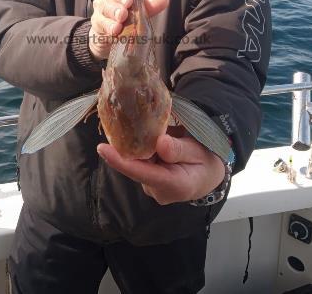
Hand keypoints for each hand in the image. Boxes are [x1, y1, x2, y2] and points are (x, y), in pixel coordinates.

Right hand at [89, 0, 167, 60]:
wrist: (110, 38)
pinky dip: (108, 29)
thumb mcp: (138, 12)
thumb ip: (149, 6)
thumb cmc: (125, 20)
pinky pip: (100, 27)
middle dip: (115, 7)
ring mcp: (98, 15)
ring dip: (111, 20)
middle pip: (106, 1)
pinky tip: (114, 33)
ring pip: (102, 14)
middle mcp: (104, 1)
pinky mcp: (96, 29)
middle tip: (123, 14)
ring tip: (118, 26)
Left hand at [97, 133, 225, 204]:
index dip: (120, 161)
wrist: (209, 176)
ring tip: (138, 125)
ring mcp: (151, 187)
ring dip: (135, 145)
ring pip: (136, 163)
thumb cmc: (206, 163)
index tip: (102, 148)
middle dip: (127, 145)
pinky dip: (138, 148)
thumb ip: (180, 149)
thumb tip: (160, 143)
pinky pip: (138, 162)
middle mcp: (158, 190)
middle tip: (124, 121)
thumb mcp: (200, 152)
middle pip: (136, 165)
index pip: (143, 172)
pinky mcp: (147, 181)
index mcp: (174, 184)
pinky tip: (140, 135)